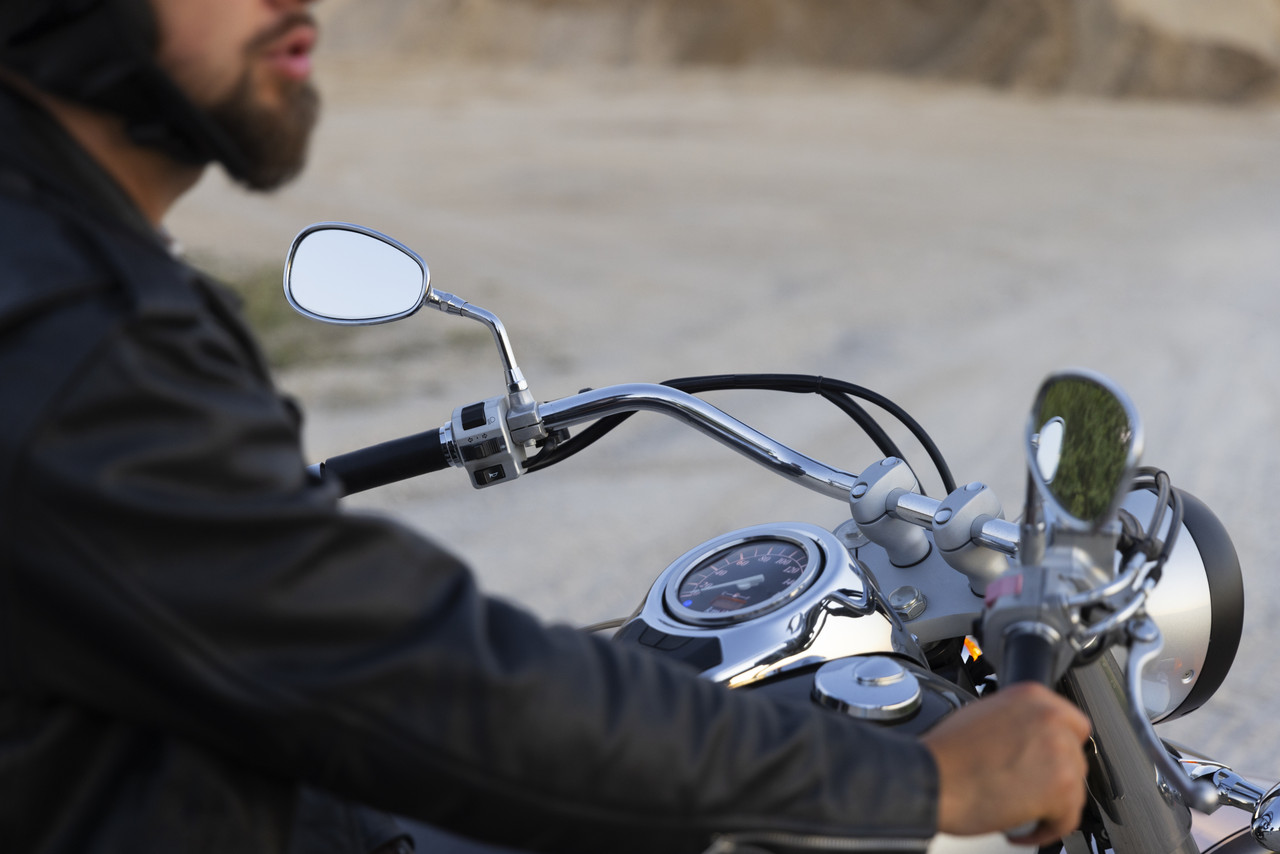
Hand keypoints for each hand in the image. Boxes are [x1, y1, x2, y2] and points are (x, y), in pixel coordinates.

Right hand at [920, 683, 1090, 845]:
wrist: (932, 778)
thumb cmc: (945, 753)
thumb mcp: (981, 714)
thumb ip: (1015, 720)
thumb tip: (1026, 738)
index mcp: (1032, 697)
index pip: (1073, 722)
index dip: (1060, 746)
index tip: (1050, 760)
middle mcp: (1050, 720)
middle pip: (1074, 757)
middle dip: (1053, 777)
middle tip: (1027, 787)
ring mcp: (1059, 754)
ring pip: (1074, 790)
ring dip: (1050, 804)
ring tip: (1020, 810)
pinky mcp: (1061, 790)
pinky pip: (1067, 819)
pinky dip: (1046, 829)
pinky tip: (1021, 826)